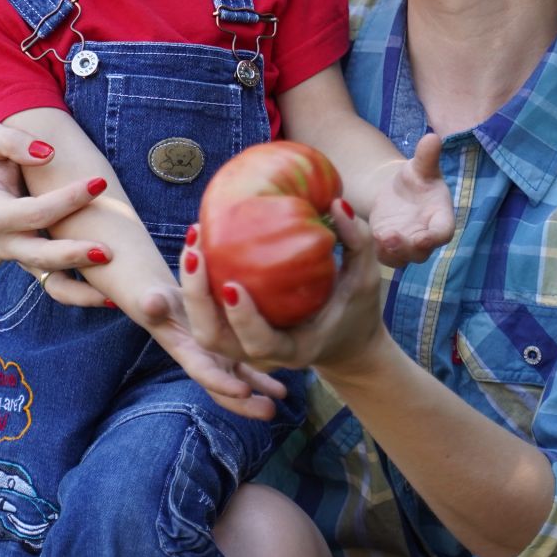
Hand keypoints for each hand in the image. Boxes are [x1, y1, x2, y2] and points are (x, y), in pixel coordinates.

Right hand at [0, 121, 110, 309]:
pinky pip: (60, 289)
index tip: (99, 181)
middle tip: (108, 249)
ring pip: (52, 283)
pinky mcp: (42, 266)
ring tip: (113, 289)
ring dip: (82, 289)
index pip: (32, 213)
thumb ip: (10, 141)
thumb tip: (45, 153)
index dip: (66, 200)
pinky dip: (83, 296)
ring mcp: (26, 258)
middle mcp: (8, 242)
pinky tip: (113, 297)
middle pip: (39, 255)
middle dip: (73, 253)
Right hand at [141, 287, 289, 421]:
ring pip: (240, 382)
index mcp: (187, 354)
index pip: (205, 374)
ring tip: (282, 398)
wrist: (161, 303)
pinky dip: (265, 378)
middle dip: (245, 404)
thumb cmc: (158, 299)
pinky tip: (284, 388)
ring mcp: (217, 359)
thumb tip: (151, 302)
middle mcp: (204, 362)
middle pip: (225, 390)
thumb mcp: (154, 298)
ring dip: (260, 393)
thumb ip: (153, 301)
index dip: (222, 384)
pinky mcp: (228, 351)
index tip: (244, 391)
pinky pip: (249, 369)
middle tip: (270, 411)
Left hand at [162, 198, 390, 380]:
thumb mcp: (366, 278)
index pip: (260, 343)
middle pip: (215, 340)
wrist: (348, 344)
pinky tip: (199, 245)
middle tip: (195, 252)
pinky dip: (197, 287)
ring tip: (192, 245)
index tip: (233, 284)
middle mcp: (264, 354)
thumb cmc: (359, 310)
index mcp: (295, 348)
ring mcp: (246, 347)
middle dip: (197, 300)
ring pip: (203, 331)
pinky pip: (208, 315)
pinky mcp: (237, 332)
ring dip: (190, 293)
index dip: (243, 319)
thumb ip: (357, 241)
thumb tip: (336, 202)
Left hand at [364, 133, 453, 266]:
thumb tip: (432, 137)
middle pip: (422, 251)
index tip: (423, 238)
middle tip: (391, 239)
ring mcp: (408, 245)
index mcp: (441, 217)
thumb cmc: (416, 177)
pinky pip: (385, 256)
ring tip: (379, 237)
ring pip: (402, 258)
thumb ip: (427, 156)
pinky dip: (378, 250)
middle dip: (408, 247)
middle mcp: (427, 236)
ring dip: (391, 252)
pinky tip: (369, 237)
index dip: (435, 237)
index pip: (444, 232)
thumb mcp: (420, 165)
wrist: (396, 189)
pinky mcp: (389, 248)